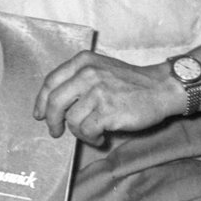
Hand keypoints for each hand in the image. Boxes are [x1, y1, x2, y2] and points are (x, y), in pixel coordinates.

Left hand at [33, 51, 180, 144]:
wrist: (160, 88)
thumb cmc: (130, 82)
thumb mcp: (101, 68)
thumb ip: (78, 79)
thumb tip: (53, 105)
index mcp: (83, 62)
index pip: (51, 82)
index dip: (41, 101)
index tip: (40, 115)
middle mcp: (88, 74)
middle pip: (54, 102)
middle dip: (52, 121)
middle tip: (56, 132)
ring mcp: (98, 92)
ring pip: (71, 120)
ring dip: (78, 132)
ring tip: (91, 133)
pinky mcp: (107, 111)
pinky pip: (86, 131)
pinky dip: (90, 138)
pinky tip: (100, 137)